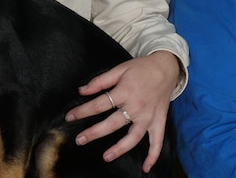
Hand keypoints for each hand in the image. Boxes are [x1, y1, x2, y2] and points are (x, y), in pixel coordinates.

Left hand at [65, 52, 180, 172]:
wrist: (165, 68)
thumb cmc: (141, 68)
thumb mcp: (119, 69)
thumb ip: (100, 81)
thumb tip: (82, 90)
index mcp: (125, 92)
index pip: (100, 104)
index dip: (83, 111)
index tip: (70, 117)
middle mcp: (136, 106)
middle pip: (112, 124)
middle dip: (94, 133)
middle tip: (79, 140)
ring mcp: (148, 116)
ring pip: (133, 137)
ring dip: (120, 149)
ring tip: (106, 157)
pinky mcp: (158, 121)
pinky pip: (157, 141)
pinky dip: (153, 156)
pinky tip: (146, 168)